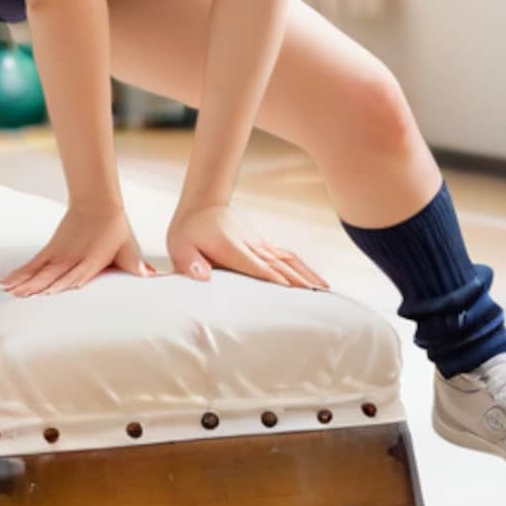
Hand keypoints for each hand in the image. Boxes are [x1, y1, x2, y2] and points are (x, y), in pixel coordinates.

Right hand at [0, 202, 156, 297]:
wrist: (98, 203)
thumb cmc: (116, 229)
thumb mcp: (128, 248)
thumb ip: (136, 265)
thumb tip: (152, 277)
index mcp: (91, 260)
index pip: (75, 274)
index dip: (63, 284)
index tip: (49, 294)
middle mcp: (72, 258)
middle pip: (52, 274)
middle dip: (36, 288)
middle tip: (20, 299)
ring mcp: (59, 254)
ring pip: (38, 271)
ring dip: (23, 283)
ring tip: (9, 293)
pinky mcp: (51, 250)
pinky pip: (32, 265)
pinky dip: (19, 274)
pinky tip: (5, 283)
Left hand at [166, 203, 329, 290]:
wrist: (201, 204)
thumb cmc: (187, 230)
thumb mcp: (179, 246)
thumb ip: (189, 263)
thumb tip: (201, 275)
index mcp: (232, 248)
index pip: (255, 266)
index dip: (273, 278)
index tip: (293, 291)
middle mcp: (251, 246)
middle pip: (279, 265)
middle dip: (299, 282)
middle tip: (319, 300)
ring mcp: (260, 244)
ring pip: (288, 260)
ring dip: (307, 274)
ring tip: (326, 292)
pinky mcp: (263, 245)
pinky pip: (288, 257)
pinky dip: (304, 268)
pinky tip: (317, 280)